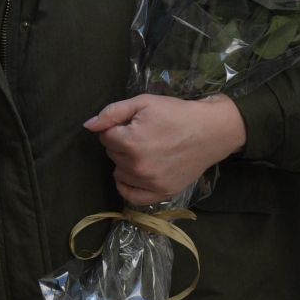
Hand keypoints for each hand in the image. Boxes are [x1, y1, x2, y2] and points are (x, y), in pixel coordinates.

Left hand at [86, 94, 246, 205]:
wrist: (210, 131)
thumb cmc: (176, 113)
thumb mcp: (143, 103)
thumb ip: (112, 113)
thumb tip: (88, 126)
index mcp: (130, 142)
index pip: (105, 137)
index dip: (116, 127)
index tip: (133, 123)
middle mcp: (137, 166)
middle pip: (112, 154)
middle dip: (121, 144)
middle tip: (142, 134)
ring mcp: (149, 183)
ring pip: (119, 173)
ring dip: (125, 162)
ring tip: (145, 151)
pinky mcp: (161, 193)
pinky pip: (131, 196)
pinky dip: (128, 186)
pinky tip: (136, 174)